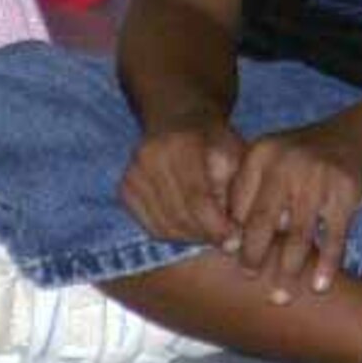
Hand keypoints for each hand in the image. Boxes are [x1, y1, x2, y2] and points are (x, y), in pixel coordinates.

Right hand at [120, 111, 245, 249]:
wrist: (180, 121)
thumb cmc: (215, 140)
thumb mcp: (235, 154)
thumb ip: (236, 189)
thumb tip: (234, 234)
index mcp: (181, 143)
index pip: (197, 198)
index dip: (216, 226)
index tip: (233, 240)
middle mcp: (150, 157)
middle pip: (179, 216)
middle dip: (205, 235)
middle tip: (225, 239)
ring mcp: (133, 173)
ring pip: (163, 227)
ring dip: (190, 237)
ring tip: (209, 232)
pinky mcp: (125, 188)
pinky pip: (150, 226)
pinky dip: (172, 233)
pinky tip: (190, 226)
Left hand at [227, 117, 361, 301]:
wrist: (356, 139)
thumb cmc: (303, 162)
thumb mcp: (273, 163)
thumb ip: (251, 194)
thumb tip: (230, 246)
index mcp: (261, 154)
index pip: (239, 203)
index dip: (233, 234)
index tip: (230, 256)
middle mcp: (287, 161)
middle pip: (262, 220)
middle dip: (253, 255)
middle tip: (249, 277)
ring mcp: (318, 176)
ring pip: (298, 235)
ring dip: (289, 271)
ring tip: (281, 297)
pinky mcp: (346, 191)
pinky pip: (333, 237)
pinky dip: (326, 264)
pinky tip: (320, 285)